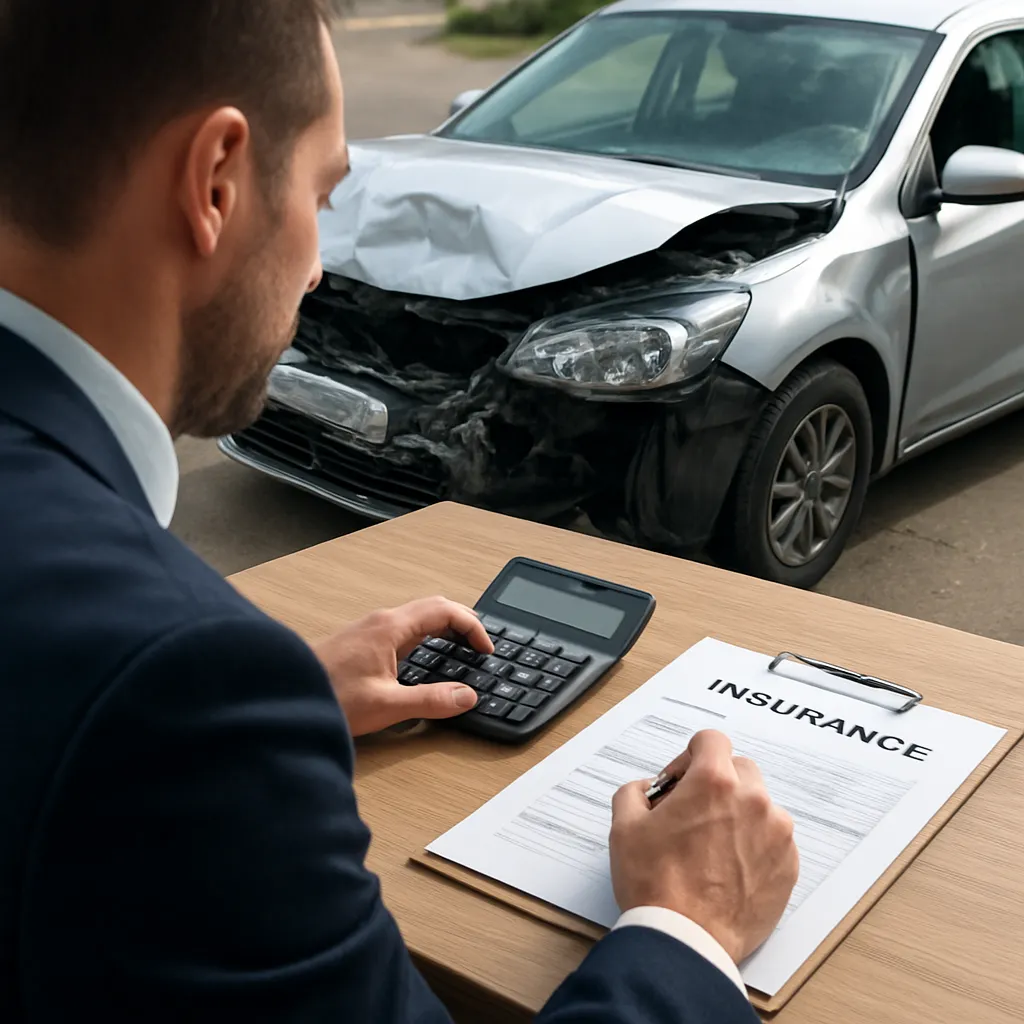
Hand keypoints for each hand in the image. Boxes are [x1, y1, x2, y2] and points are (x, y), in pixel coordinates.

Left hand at [313, 596, 492, 736]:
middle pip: (433, 607)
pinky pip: (403, 628)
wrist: (283, 697)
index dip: (472, 627)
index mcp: (390, 627)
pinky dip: (425, 636)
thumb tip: (466, 696)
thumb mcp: (386, 705)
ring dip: (443, 628)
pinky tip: (424, 658)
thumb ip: (430, 701)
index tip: (485, 649)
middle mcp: (380, 622)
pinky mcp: (360, 642)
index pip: (445, 611)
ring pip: (417, 616)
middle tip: (479, 644)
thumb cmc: (326, 697)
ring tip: (460, 649)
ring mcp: (369, 630)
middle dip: (462, 622)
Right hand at [609, 730, 797, 963]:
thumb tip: (648, 790)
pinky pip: (773, 838)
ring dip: (737, 813)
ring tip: (710, 846)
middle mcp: (753, 800)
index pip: (711, 740)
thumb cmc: (655, 884)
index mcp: (714, 781)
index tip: (680, 781)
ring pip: (758, 804)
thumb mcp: (624, 826)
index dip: (689, 756)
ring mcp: (776, 834)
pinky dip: (754, 844)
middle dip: (715, 782)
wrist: (686, 941)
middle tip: (691, 813)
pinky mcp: (788, 866)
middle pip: (738, 769)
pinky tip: (728, 868)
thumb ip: (635, 792)